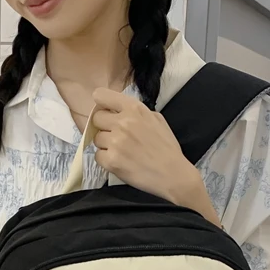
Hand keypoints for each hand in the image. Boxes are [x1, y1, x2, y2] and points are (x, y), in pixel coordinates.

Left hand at [91, 89, 200, 204]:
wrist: (172, 174)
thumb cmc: (167, 149)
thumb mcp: (156, 119)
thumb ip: (136, 112)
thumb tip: (118, 111)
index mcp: (134, 109)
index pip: (101, 95)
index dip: (101, 104)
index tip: (106, 112)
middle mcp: (123, 122)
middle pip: (96, 118)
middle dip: (104, 127)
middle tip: (115, 136)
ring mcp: (116, 142)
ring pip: (96, 138)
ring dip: (105, 145)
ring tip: (121, 151)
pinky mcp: (111, 160)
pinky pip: (97, 156)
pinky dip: (106, 160)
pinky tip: (120, 162)